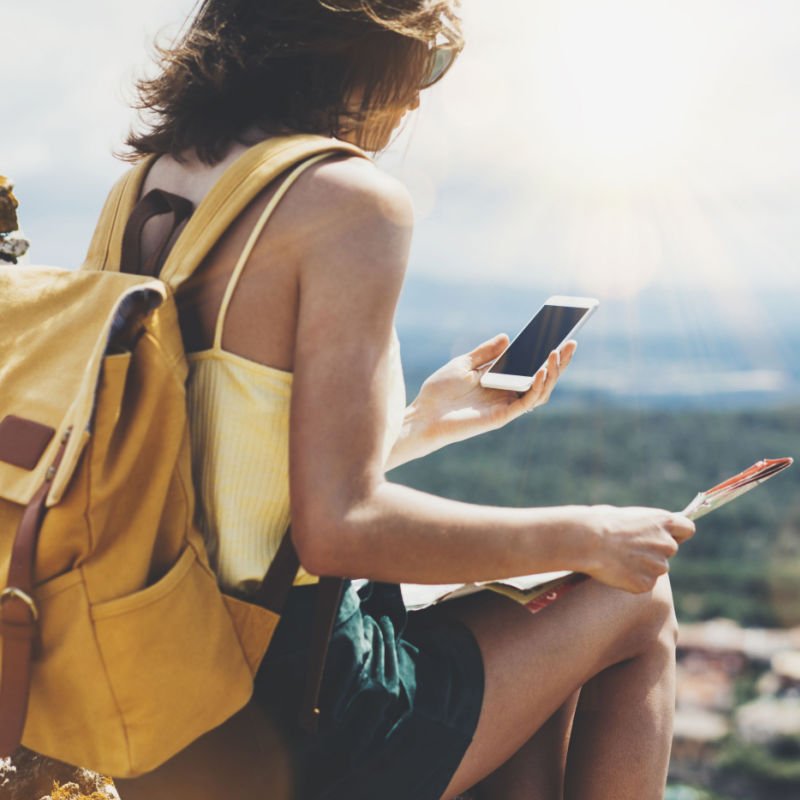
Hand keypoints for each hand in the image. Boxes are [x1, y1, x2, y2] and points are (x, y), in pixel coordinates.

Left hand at [409, 334, 577, 451]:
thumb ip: (485, 353)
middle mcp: (507, 393)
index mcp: (500, 380)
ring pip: (540, 391)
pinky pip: (527, 402)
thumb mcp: (463, 364)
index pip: (529, 365)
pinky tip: (541, 370)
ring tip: (557, 353)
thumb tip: (507, 337)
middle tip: (571, 342)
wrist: (424, 414)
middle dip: (559, 362)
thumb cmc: (440, 391)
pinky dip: (537, 386)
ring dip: (552, 373)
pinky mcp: (503, 416)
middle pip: (541, 378)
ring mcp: (507, 405)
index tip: (559, 333)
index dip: (545, 352)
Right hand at [582, 506, 695, 592]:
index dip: (678, 533)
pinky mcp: (646, 584)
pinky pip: (642, 583)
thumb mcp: (628, 515)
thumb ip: (646, 525)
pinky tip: (615, 570)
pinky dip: (631, 579)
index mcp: (664, 522)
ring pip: (655, 568)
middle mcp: (667, 544)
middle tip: (629, 548)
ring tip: (618, 558)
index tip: (668, 535)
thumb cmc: (601, 522)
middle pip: (669, 550)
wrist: (587, 541)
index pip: (687, 529)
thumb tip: (648, 532)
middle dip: (653, 550)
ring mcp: (658, 566)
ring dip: (642, 566)